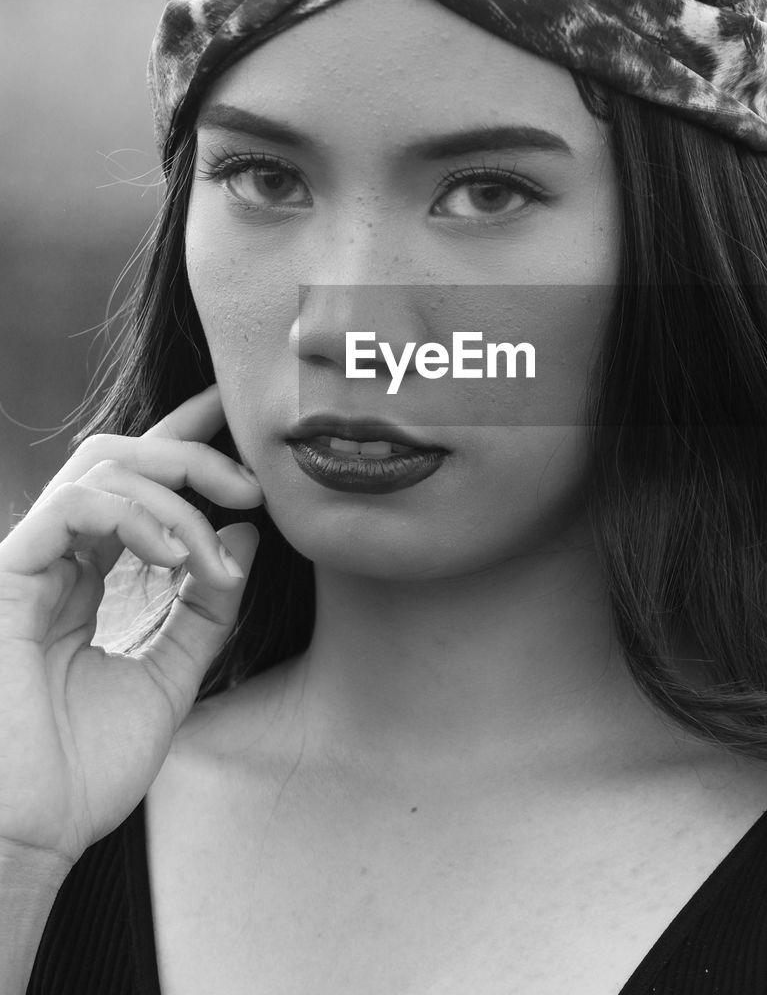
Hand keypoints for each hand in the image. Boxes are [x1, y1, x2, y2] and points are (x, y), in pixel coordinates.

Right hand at [0, 384, 261, 866]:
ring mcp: (29, 562)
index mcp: (86, 578)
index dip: (183, 442)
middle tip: (254, 483)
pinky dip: (136, 515)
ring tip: (219, 542)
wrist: (30, 834)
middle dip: (193, 454)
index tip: (237, 419)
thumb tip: (249, 537)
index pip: (134, 486)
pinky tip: (176, 554)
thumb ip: (207, 608)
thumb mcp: (171, 677)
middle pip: (119, 456)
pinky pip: (75, 505)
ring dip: (177, 494)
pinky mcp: (8, 574)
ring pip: (102, 468)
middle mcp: (56, 560)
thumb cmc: (85, 770)